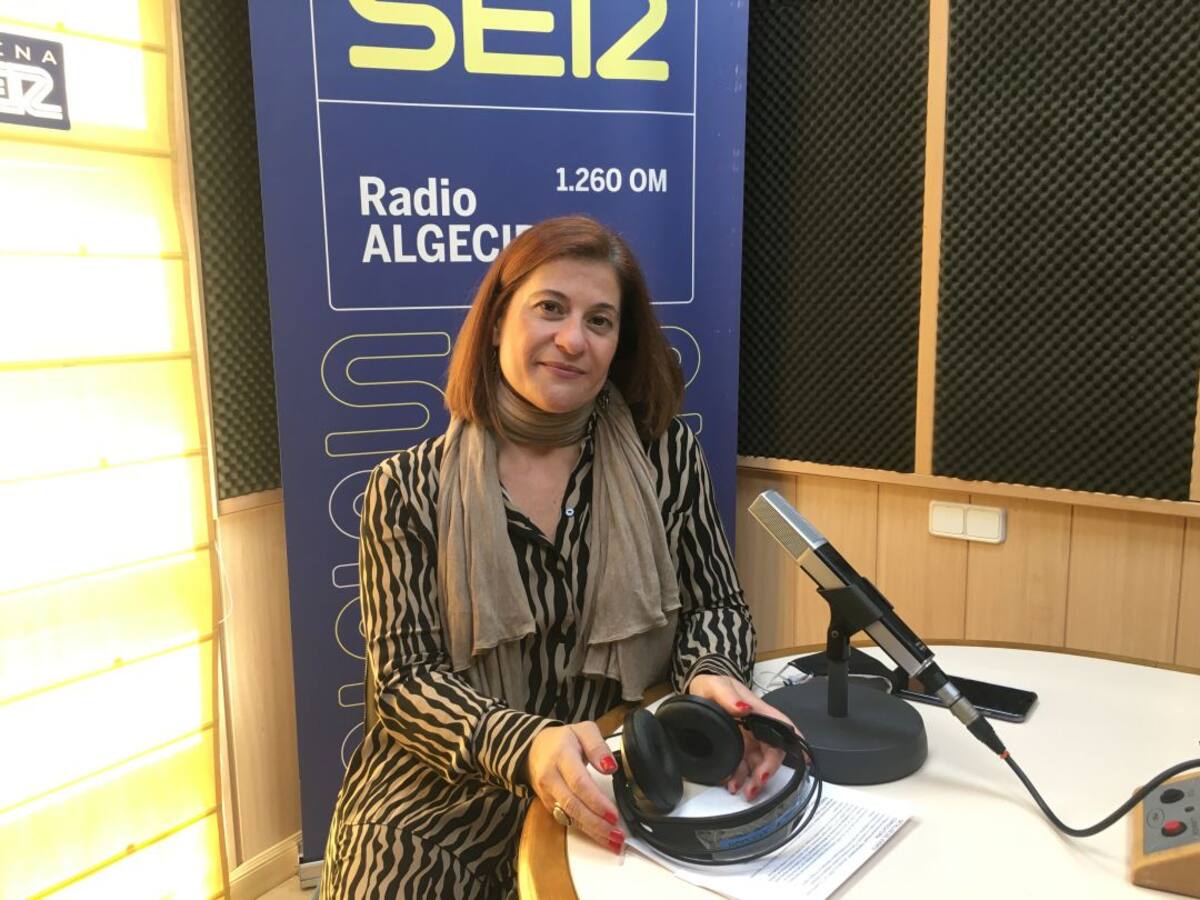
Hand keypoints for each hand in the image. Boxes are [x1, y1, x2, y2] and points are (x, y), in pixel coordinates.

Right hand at [525, 722, 625, 854]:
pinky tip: (601, 837)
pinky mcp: (547, 805)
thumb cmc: (563, 740)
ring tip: (613, 842)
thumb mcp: (583, 730)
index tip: (614, 814)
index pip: (578, 782)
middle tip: (617, 834)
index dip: (596, 801)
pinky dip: (585, 831)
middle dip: (596, 823)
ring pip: (569, 817)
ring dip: (592, 832)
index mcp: (561, 755)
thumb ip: (597, 746)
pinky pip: (566, 820)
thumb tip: (610, 767)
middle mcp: (550, 777)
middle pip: (573, 805)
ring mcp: (547, 794)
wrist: (533, 749)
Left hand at [687, 674, 801, 800]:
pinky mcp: (734, 751)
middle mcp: (755, 728)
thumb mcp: (715, 686)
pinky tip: (732, 785)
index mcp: (756, 712)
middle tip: (758, 782)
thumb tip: (744, 708)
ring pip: (758, 764)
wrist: (696, 697)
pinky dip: (739, 779)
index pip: (781, 725)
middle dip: (768, 769)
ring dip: (754, 780)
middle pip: (771, 751)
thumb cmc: (710, 688)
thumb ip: (727, 696)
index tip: (802, 759)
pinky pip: (741, 769)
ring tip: (745, 791)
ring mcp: (746, 741)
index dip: (794, 740)